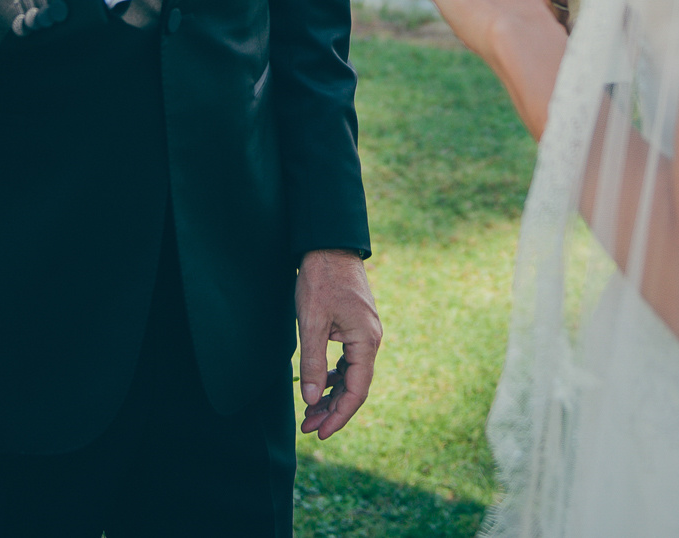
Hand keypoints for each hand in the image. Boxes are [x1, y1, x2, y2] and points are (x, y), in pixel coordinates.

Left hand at [296, 249, 380, 439]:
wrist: (329, 244)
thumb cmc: (321, 280)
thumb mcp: (311, 322)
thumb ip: (313, 362)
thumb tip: (311, 401)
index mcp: (366, 341)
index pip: (357, 391)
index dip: (339, 415)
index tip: (320, 433)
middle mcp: (371, 340)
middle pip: (355, 387)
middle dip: (332, 410)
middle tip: (308, 427)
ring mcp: (364, 333)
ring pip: (351, 375)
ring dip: (331, 395)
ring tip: (309, 413)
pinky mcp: (355, 327)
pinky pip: (348, 360)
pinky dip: (333, 376)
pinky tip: (318, 385)